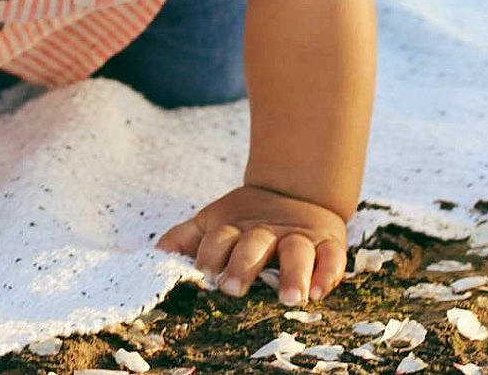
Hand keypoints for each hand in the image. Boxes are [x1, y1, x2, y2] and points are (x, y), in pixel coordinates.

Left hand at [155, 185, 347, 303]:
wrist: (295, 189)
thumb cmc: (246, 221)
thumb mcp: (213, 222)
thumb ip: (185, 237)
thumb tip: (155, 254)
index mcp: (235, 227)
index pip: (218, 239)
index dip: (210, 255)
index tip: (203, 276)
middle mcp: (266, 232)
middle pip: (254, 244)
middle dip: (243, 265)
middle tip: (232, 288)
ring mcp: (298, 237)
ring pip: (296, 251)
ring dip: (293, 273)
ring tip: (288, 298)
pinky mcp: (328, 242)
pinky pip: (332, 257)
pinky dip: (327, 273)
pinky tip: (319, 292)